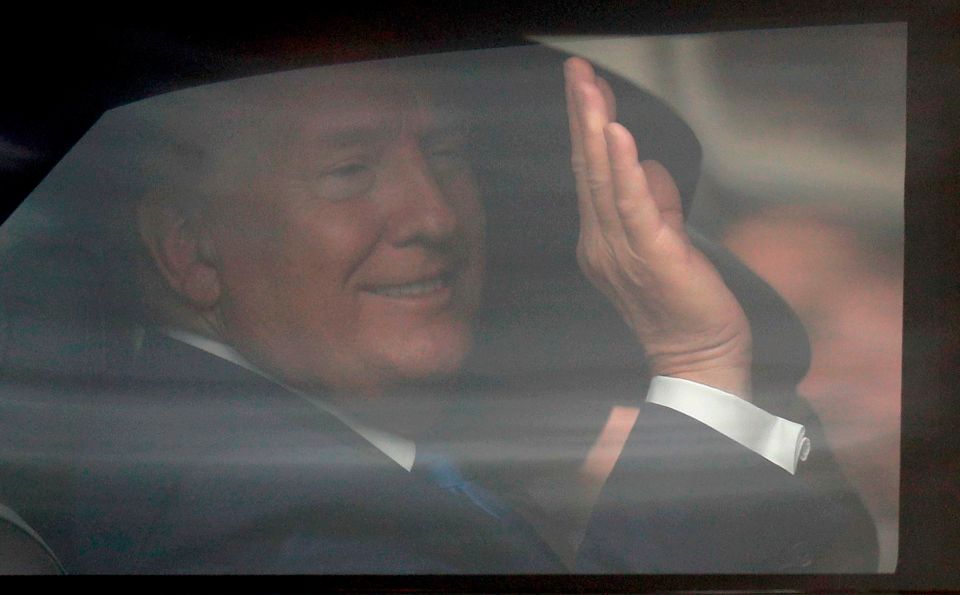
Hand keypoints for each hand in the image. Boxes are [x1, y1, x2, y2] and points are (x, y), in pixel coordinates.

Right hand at [563, 57, 752, 398]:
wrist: (698, 360)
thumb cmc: (683, 306)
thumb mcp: (667, 243)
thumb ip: (657, 203)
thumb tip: (649, 167)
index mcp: (602, 239)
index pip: (590, 172)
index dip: (585, 126)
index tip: (583, 86)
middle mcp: (601, 242)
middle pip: (587, 168)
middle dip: (580, 114)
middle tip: (574, 69)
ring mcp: (621, 250)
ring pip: (602, 180)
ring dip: (593, 128)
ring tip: (586, 87)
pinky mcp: (651, 256)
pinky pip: (632, 205)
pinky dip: (622, 167)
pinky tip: (615, 133)